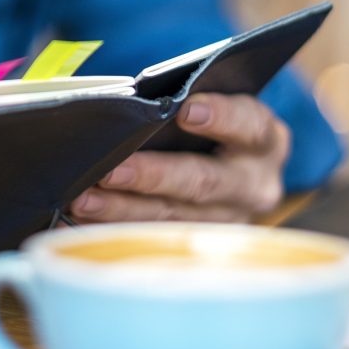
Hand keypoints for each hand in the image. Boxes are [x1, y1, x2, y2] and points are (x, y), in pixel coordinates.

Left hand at [70, 94, 289, 222]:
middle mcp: (255, 185)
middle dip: (153, 176)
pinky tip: (87, 217)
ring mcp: (229, 221)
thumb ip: (187, 104)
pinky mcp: (201, 244)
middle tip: (111, 170)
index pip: (249, 126)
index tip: (185, 109)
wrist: (231, 171)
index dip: (220, 117)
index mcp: (264, 141)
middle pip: (204, 181)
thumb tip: (134, 105)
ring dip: (123, 209)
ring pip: (174, 217)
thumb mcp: (216, 107)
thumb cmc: (212, 126)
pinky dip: (117, 226)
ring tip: (84, 199)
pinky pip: (155, 238)